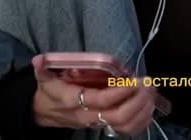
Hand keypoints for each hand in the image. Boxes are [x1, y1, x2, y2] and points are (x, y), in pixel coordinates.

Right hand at [31, 55, 155, 135]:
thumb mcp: (44, 79)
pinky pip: (127, 130)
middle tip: (148, 84)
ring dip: (143, 110)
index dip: (119, 92)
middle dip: (137, 101)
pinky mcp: (104, 126)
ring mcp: (97, 124)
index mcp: (75, 102)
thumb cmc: (50, 92)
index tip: (134, 80)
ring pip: (125, 125)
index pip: (101, 100)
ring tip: (152, 92)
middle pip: (118, 116)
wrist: (44, 113)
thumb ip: (44, 68)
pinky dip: (142, 120)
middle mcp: (88, 116)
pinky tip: (150, 106)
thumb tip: (38, 60)